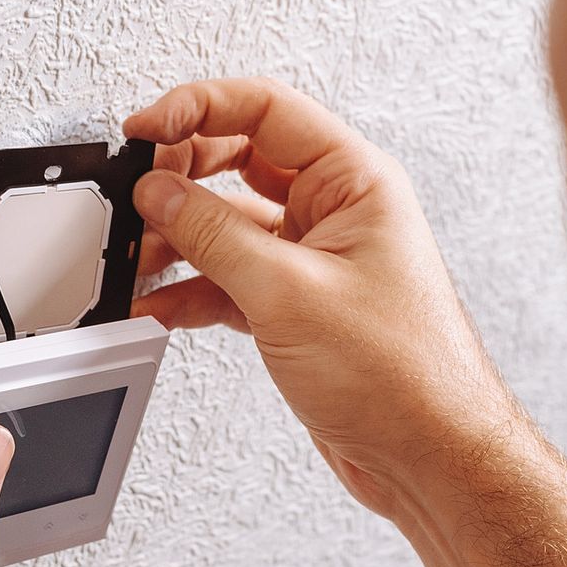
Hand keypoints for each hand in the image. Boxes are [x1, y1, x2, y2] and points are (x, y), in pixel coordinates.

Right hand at [126, 78, 525, 519]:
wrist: (429, 458)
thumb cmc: (404, 377)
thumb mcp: (289, 294)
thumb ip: (214, 235)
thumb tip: (160, 192)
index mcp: (355, 181)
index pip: (264, 110)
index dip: (197, 108)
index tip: (145, 129)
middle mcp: (337, 210)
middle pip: (240, 159)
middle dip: (181, 176)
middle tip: (137, 196)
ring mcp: (316, 258)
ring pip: (230, 222)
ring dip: (179, 238)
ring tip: (137, 257)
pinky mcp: (298, 304)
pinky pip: (232, 276)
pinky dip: (193, 288)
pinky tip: (160, 304)